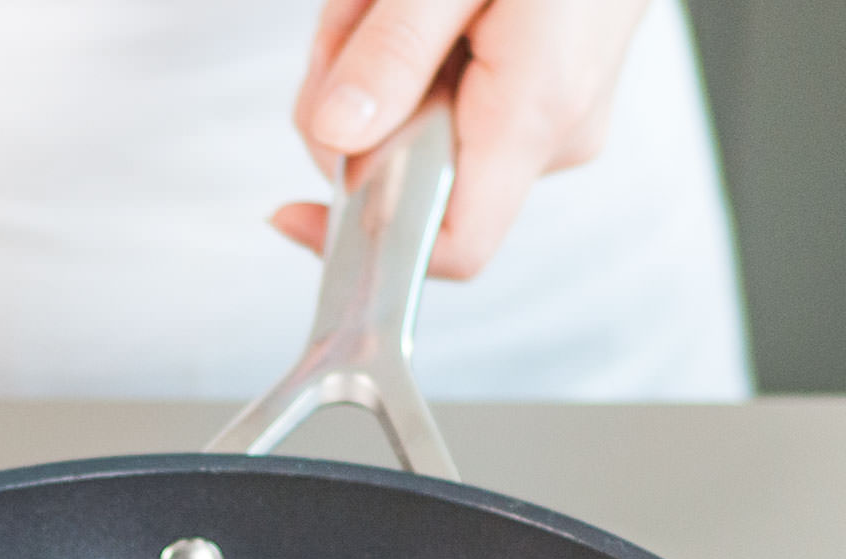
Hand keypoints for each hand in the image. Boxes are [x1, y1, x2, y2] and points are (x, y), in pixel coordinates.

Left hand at [277, 0, 653, 279]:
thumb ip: (394, 51)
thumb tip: (334, 135)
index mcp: (534, 112)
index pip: (452, 246)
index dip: (365, 246)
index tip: (294, 213)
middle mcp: (552, 133)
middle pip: (410, 173)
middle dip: (356, 101)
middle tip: (360, 12)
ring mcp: (551, 117)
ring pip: (418, 130)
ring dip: (378, 64)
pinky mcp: (541, 95)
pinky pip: (449, 100)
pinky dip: (414, 54)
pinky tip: (421, 2)